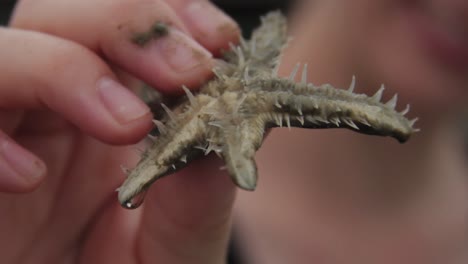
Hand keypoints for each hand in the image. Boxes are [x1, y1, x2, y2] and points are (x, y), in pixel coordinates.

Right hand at [0, 0, 239, 262]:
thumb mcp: (178, 250)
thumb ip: (198, 196)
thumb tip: (221, 123)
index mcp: (114, 119)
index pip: (129, 31)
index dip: (170, 18)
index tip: (219, 39)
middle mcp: (57, 118)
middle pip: (62, 16)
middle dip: (126, 26)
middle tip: (184, 72)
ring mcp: (8, 138)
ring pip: (2, 52)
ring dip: (62, 67)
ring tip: (125, 126)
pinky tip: (27, 178)